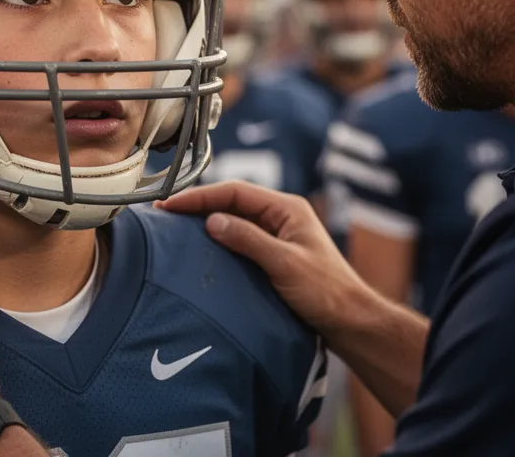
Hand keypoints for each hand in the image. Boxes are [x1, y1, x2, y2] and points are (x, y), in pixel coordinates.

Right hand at [156, 181, 373, 339]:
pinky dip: (217, 239)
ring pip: (234, 219)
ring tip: (174, 228)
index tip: (170, 205)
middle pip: (231, 202)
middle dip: (198, 205)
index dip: (200, 196)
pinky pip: (239, 239)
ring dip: (205, 221)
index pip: (235, 192)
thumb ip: (248, 239)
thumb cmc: (325, 292)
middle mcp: (280, 215)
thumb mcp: (284, 263)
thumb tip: (211, 221)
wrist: (350, 322)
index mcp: (286, 208)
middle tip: (164, 214)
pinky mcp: (273, 254)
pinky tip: (200, 248)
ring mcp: (277, 234)